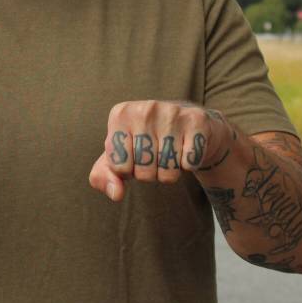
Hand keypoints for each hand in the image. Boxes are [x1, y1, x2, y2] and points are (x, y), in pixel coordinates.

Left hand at [88, 100, 234, 201]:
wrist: (187, 124)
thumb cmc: (146, 142)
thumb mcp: (119, 154)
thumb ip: (104, 175)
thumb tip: (116, 194)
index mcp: (120, 113)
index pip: (119, 165)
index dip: (127, 170)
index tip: (134, 156)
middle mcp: (145, 109)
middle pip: (143, 171)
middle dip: (149, 174)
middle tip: (154, 157)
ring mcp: (172, 112)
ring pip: (168, 171)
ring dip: (169, 172)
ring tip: (169, 153)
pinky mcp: (197, 120)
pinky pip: (189, 164)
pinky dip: (189, 165)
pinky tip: (185, 149)